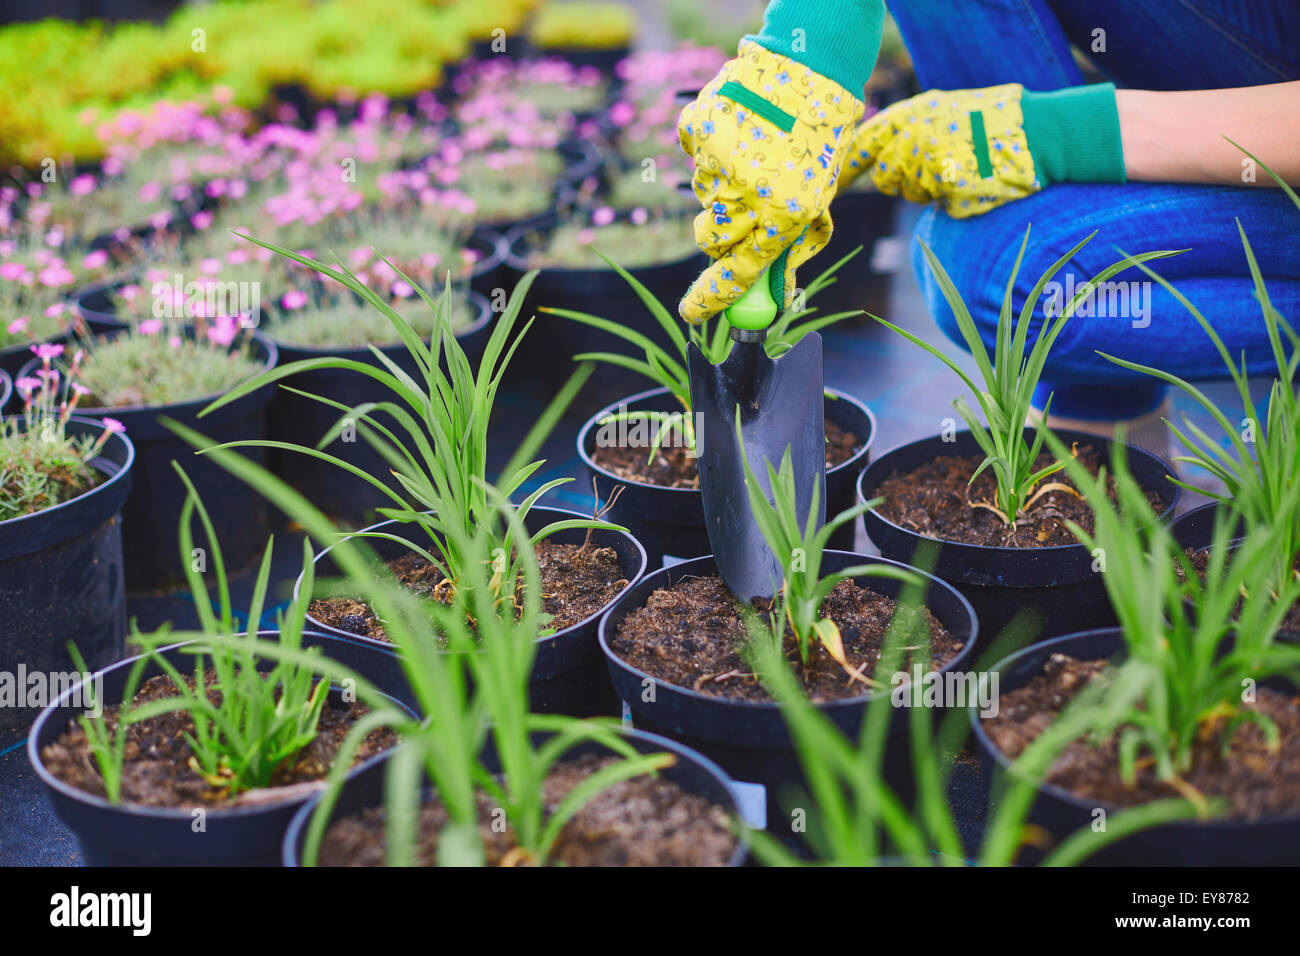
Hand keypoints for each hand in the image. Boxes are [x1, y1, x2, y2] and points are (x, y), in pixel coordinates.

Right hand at [676, 40, 863, 322]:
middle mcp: (746, 192)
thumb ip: (793, 244)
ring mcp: (717, 161)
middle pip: (712, 242)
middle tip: (741, 214)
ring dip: (723, 191)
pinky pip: (696, 161)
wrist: (810, 67)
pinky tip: (740, 135)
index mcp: (783, 214)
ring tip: (754, 157)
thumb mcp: (818, 199)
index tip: (691, 315)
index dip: (711, 299)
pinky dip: (712, 155)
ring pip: (705, 200)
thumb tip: (775, 293)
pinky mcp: (698, 132)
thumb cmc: (820, 140)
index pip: (738, 272)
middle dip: (720, 237)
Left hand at [839, 84, 1039, 218]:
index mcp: (909, 116)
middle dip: (906, 180)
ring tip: (965, 165)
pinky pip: (941, 206)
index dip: (847, 168)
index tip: (832, 185)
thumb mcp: (942, 111)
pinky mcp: (948, 193)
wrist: (1036, 133)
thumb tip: (876, 157)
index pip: (864, 144)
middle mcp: (912, 140)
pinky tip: (977, 180)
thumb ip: (908, 130)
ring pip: (914, 195)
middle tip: (941, 163)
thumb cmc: (990, 123)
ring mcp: (929, 168)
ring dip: (933, 189)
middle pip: (888, 178)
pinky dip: (957, 200)